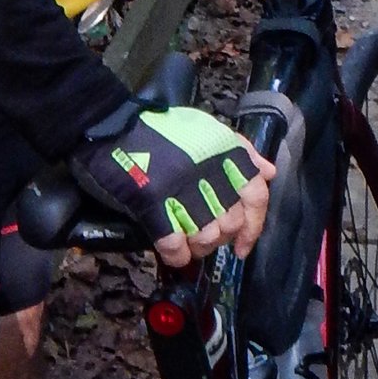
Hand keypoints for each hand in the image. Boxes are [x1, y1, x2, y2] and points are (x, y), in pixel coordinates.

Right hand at [71, 101, 267, 262]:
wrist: (109, 123)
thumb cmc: (157, 127)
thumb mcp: (206, 128)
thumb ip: (240, 150)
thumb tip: (268, 173)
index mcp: (223, 151)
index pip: (255, 195)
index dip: (253, 226)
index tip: (243, 246)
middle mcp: (208, 170)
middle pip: (230, 222)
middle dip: (219, 238)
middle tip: (203, 238)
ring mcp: (179, 187)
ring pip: (205, 236)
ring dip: (198, 248)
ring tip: (187, 244)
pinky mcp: (151, 202)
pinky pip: (174, 243)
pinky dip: (177, 255)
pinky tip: (174, 253)